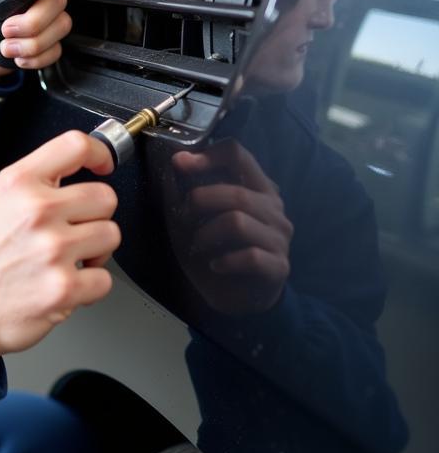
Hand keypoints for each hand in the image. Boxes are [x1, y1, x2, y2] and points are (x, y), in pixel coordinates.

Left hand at [0, 0, 70, 81]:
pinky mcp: (47, 44)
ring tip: (7, 47)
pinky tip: (17, 57)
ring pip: (60, 27)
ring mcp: (44, 21)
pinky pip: (56, 50)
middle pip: (57, 1)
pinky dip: (35, 59)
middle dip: (32, 23)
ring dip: (31, 44)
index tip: (14, 4)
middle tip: (6, 29)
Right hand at [0, 131, 119, 361]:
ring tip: (69, 258)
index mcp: (18, 184)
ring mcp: (52, 249)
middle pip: (105, 196)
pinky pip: (105, 278)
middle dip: (95, 215)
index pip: (76, 146)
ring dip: (96, 250)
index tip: (104, 164)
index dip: (100, 153)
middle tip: (74, 229)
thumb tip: (80, 168)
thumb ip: (36, 181)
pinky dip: (90, 285)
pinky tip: (65, 282)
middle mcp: (36, 211)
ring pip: (111, 235)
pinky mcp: (65, 287)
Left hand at [172, 141, 292, 315]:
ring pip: (238, 222)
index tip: (179, 162)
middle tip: (183, 218)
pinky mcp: (279, 266)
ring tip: (197, 245)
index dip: (208, 155)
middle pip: (236, 193)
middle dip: (200, 202)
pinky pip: (250, 256)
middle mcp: (273, 208)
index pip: (238, 155)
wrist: (235, 296)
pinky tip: (215, 265)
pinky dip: (225, 261)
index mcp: (255, 188)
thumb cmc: (213, 250)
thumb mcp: (190, 220)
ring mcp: (279, 237)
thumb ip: (183, 192)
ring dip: (206, 234)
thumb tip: (173, 163)